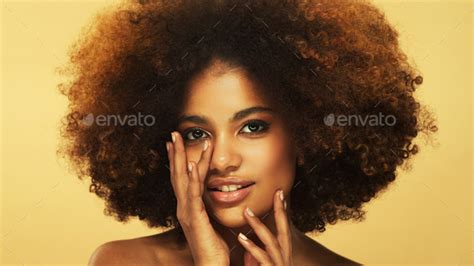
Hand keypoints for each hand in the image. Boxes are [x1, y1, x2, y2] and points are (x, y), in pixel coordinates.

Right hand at [166, 131, 229, 264]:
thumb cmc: (214, 248)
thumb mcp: (212, 223)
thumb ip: (211, 208)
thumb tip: (218, 196)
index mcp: (188, 208)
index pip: (181, 179)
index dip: (178, 161)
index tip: (175, 144)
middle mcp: (183, 207)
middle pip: (177, 174)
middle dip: (176, 153)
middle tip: (173, 134)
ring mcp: (187, 212)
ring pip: (183, 179)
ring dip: (182, 158)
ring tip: (179, 139)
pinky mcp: (195, 218)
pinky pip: (193, 194)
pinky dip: (191, 178)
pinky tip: (191, 165)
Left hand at [237, 190, 292, 265]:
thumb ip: (255, 256)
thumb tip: (244, 240)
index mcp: (283, 255)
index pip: (284, 230)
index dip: (282, 212)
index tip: (280, 195)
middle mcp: (284, 258)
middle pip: (284, 230)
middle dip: (280, 210)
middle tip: (277, 192)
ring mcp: (280, 264)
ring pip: (270, 241)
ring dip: (258, 225)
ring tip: (246, 212)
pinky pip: (263, 258)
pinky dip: (252, 247)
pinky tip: (241, 238)